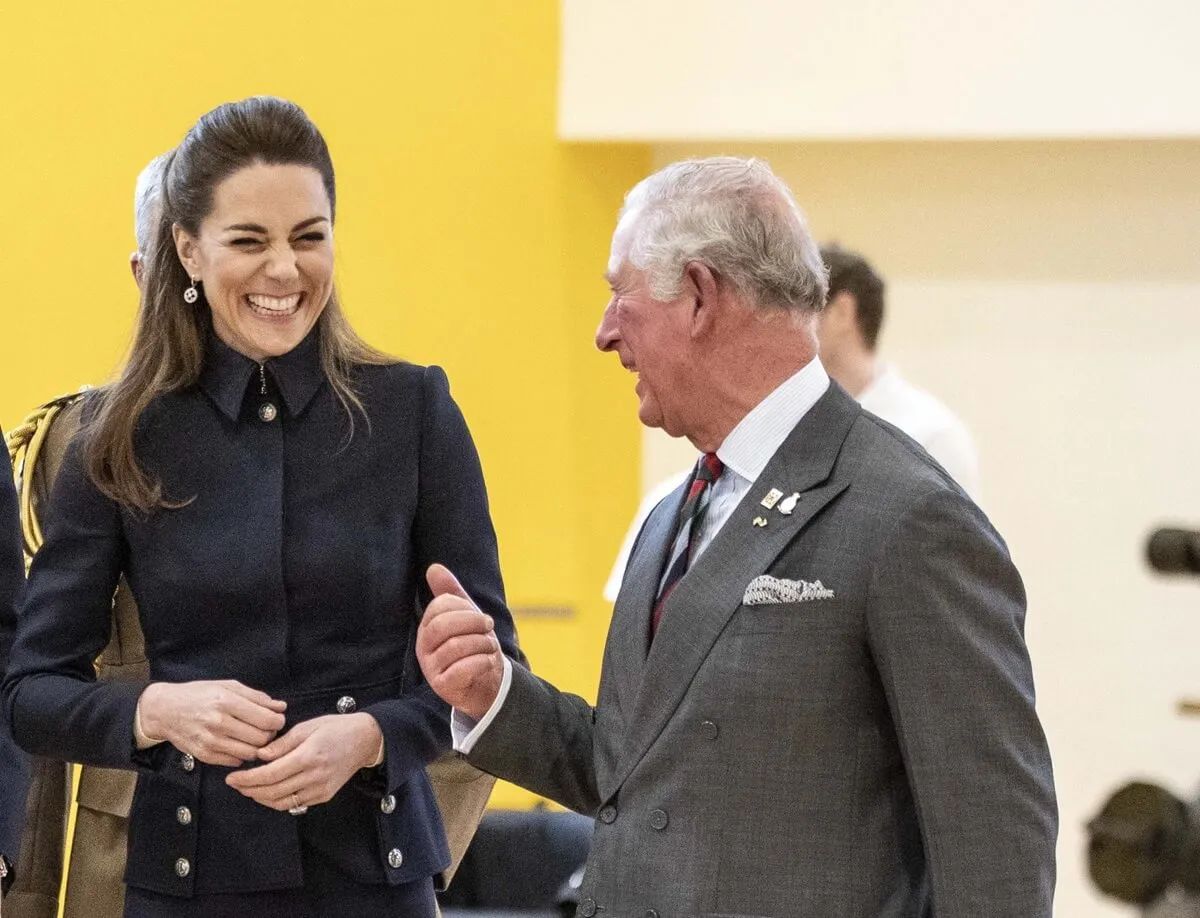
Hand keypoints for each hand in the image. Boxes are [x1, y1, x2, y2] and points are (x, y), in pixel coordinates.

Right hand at [138, 680, 286, 766]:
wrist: (164, 710)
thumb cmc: (199, 694)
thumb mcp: (227, 686)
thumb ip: (256, 697)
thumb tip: (281, 707)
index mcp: (226, 702)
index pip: (265, 720)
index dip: (278, 721)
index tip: (278, 719)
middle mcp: (218, 723)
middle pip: (261, 738)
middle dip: (270, 735)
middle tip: (267, 729)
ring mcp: (210, 741)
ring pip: (250, 753)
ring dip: (258, 747)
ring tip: (254, 737)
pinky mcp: (204, 755)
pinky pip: (235, 761)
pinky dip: (242, 755)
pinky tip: (238, 744)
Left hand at [224, 713, 382, 810]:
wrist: (365, 740)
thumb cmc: (336, 728)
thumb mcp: (308, 726)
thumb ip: (282, 743)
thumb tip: (259, 755)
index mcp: (309, 756)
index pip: (270, 774)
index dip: (247, 779)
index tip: (232, 777)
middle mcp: (314, 776)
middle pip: (272, 791)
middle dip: (249, 790)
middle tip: (234, 784)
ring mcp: (320, 789)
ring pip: (281, 802)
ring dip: (261, 798)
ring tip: (248, 789)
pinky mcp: (324, 796)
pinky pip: (294, 804)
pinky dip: (277, 801)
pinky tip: (268, 792)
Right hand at [416, 563, 503, 720]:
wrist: (484, 684)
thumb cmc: (473, 646)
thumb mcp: (465, 617)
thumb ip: (451, 594)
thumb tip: (434, 568)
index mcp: (427, 628)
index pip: (439, 607)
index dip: (465, 608)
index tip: (483, 617)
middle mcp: (424, 648)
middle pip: (443, 625)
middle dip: (473, 622)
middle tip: (489, 627)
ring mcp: (432, 669)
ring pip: (455, 646)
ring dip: (482, 643)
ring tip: (491, 647)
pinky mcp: (444, 687)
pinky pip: (463, 669)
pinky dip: (482, 662)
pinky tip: (488, 661)